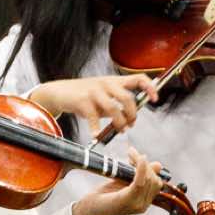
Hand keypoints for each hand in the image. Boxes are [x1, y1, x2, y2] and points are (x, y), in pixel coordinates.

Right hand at [29, 74, 160, 134]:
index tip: (155, 99)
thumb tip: (130, 119)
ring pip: (114, 109)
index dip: (149, 88)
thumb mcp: (103, 96)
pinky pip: (95, 117)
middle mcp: (106, 83)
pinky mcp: (83, 100)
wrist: (60, 92)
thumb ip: (116, 104)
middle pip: (128, 98)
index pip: (138, 78)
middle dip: (132, 114)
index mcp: (114, 81)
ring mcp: (94, 91)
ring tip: (119, 129)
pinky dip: (97, 129)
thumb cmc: (84, 96)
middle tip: (131, 124)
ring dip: (119, 123)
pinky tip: (97, 135)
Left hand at [71, 146, 166, 214]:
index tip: (138, 156)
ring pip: (148, 180)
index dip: (149, 168)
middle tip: (132, 154)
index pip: (156, 183)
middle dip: (146, 164)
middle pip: (154, 180)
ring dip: (141, 163)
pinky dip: (140, 169)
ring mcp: (136, 205)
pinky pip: (139, 183)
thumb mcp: (123, 183)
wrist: (88, 209)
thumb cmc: (103, 196)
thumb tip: (159, 165)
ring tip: (131, 154)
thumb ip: (139, 175)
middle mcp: (143, 205)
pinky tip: (137, 160)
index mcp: (143, 202)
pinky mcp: (127, 200)